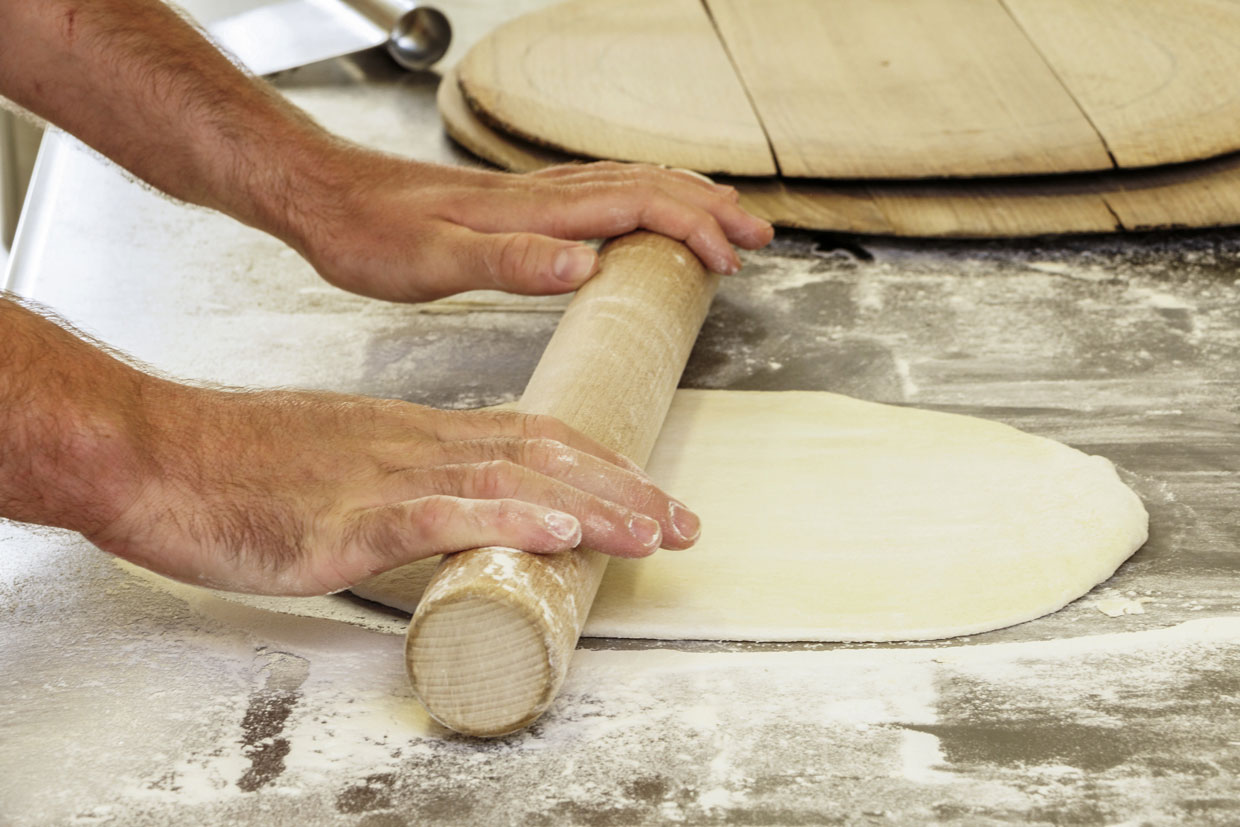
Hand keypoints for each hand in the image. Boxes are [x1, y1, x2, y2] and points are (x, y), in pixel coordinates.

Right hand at [88, 380, 700, 595]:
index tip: (651, 498)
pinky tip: (557, 529)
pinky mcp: (350, 514)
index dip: (601, 468)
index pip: (534, 441)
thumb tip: (452, 511)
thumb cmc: (242, 468)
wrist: (159, 454)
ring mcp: (388, 475)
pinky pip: (442, 513)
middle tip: (683, 524)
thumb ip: (403, 485)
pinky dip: (507, 518)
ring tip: (653, 529)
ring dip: (591, 505)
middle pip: (544, 456)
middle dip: (622, 490)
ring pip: (512, 480)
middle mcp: (419, 444)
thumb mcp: (342, 467)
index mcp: (420, 434)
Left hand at [288, 152, 774, 302]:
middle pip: (648, 186)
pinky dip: (642, 199)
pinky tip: (642, 215)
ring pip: (629, 183)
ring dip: (684, 198)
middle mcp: (541, 194)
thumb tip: (586, 265)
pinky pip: (600, 193)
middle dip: (710, 208)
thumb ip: (509, 263)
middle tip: (758, 235)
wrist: (324, 196)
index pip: (638, 205)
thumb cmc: (370, 234)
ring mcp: (531, 196)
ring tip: (724, 218)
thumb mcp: (432, 260)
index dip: (693, 229)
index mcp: (535, 210)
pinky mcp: (516, 205)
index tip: (731, 262)